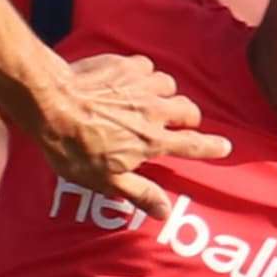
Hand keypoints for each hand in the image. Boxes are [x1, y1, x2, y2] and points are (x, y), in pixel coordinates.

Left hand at [19, 51, 224, 221]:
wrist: (51, 102)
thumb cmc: (73, 147)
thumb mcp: (104, 179)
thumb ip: (139, 192)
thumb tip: (165, 211)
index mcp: (151, 140)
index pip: (191, 145)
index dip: (211, 147)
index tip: (225, 146)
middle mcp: (153, 110)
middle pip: (188, 110)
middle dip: (189, 117)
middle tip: (180, 122)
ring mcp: (141, 85)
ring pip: (169, 85)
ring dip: (165, 94)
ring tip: (152, 100)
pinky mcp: (125, 65)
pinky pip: (146, 67)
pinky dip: (143, 75)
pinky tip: (129, 81)